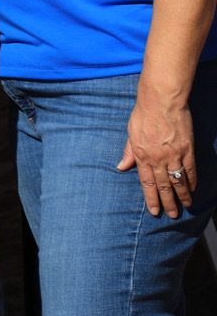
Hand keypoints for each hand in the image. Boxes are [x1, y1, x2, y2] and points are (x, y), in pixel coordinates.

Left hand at [120, 84, 197, 217]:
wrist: (161, 101)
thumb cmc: (143, 114)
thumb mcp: (130, 132)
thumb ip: (128, 151)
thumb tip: (121, 166)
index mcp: (141, 155)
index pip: (146, 182)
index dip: (151, 197)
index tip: (155, 210)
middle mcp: (157, 158)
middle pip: (163, 185)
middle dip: (167, 202)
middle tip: (172, 214)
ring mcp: (173, 155)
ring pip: (178, 181)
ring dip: (182, 195)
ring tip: (185, 206)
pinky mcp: (187, 149)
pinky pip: (190, 170)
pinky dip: (192, 181)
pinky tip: (193, 189)